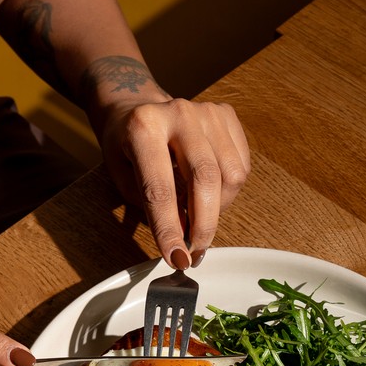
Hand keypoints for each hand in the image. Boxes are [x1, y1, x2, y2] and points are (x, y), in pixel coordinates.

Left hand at [97, 97, 250, 267]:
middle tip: (196, 250)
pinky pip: (241, 166)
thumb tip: (184, 238)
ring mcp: (207, 111)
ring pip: (231, 176)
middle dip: (203, 225)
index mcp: (144, 127)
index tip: (177, 259)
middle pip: (205, 179)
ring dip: (218, 208)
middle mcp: (179, 113)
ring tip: (199, 215)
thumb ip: (152, 206)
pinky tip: (209, 192)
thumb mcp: (123, 177)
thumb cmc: (127, 146)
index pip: (160, 188)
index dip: (170, 229)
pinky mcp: (226, 115)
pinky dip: (228, 191)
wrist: (136, 106)